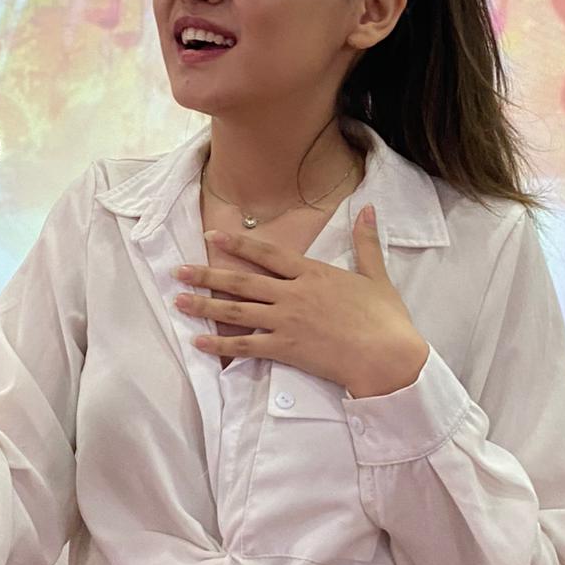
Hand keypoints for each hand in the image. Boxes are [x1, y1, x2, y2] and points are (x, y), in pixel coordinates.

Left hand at [172, 206, 429, 396]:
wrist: (387, 355)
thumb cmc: (385, 318)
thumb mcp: (377, 275)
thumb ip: (366, 242)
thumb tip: (370, 208)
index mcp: (313, 273)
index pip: (267, 253)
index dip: (238, 243)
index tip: (212, 235)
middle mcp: (293, 294)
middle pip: (242, 281)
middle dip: (207, 274)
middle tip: (178, 271)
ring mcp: (287, 321)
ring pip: (237, 311)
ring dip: (205, 305)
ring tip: (178, 302)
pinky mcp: (286, 348)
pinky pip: (246, 346)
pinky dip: (221, 344)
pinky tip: (199, 342)